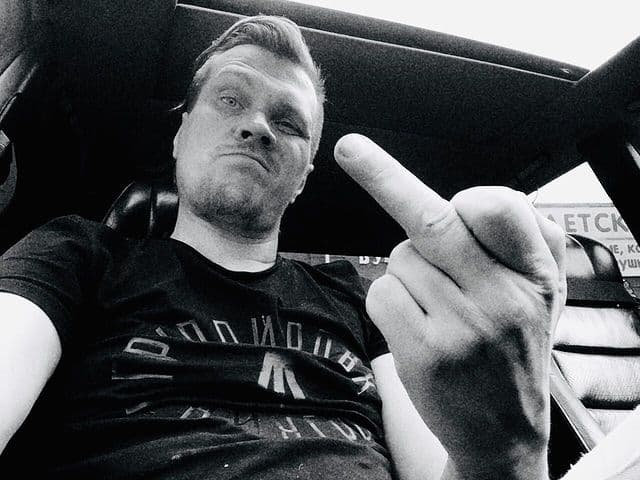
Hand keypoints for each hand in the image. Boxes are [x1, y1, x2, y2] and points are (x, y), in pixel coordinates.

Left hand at [334, 134, 565, 478]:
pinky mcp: (423, 353)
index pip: (496, 208)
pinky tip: (416, 328)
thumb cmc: (514, 350)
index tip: (439, 180)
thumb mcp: (545, 295)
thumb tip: (480, 198)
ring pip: (400, 258)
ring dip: (408, 273)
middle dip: (383, 177)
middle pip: (430, 222)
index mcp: (535, 275)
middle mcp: (502, 298)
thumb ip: (530, 241)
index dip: (464, 193)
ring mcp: (461, 328)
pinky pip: (381, 293)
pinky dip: (389, 301)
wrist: (503, 433)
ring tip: (438, 308)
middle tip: (350, 149)